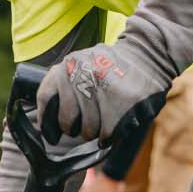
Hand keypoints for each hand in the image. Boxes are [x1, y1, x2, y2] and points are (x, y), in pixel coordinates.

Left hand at [36, 41, 169, 145]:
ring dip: (96, 133)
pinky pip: (108, 134)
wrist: (149, 54)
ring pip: (89, 130)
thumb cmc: (112, 68)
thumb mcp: (83, 65)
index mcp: (70, 63)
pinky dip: (111, 137)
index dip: (47, 122)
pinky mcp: (124, 100)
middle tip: (87, 126)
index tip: (52, 136)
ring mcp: (104, 86)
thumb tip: (43, 122)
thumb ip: (65, 85)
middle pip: (67, 121)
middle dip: (75, 129)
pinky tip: (117, 125)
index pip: (46, 97)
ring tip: (106, 120)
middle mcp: (83, 72)